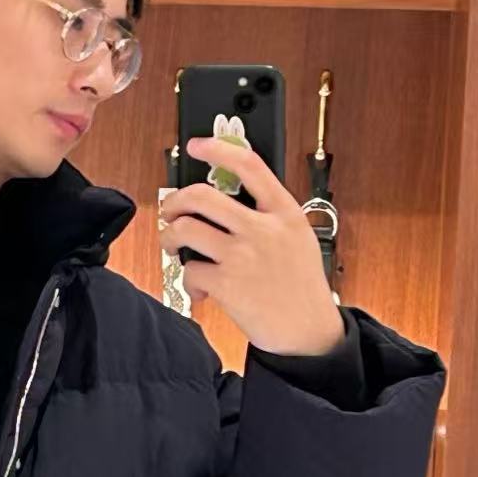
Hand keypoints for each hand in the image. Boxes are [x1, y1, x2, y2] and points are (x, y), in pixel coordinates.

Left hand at [158, 136, 343, 355]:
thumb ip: (268, 216)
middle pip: (202, 196)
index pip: (249, 166)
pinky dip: (188, 280)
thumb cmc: (300, 286)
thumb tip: (225, 203)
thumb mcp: (297, 238)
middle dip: (174, 201)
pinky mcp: (227, 283)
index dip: (218, 149)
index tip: (197, 145)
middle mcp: (262, 229)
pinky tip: (200, 289)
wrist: (307, 331)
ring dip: (169, 237)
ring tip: (174, 247)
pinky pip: (189, 270)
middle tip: (169, 211)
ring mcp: (243, 255)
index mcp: (283, 212)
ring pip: (186, 229)